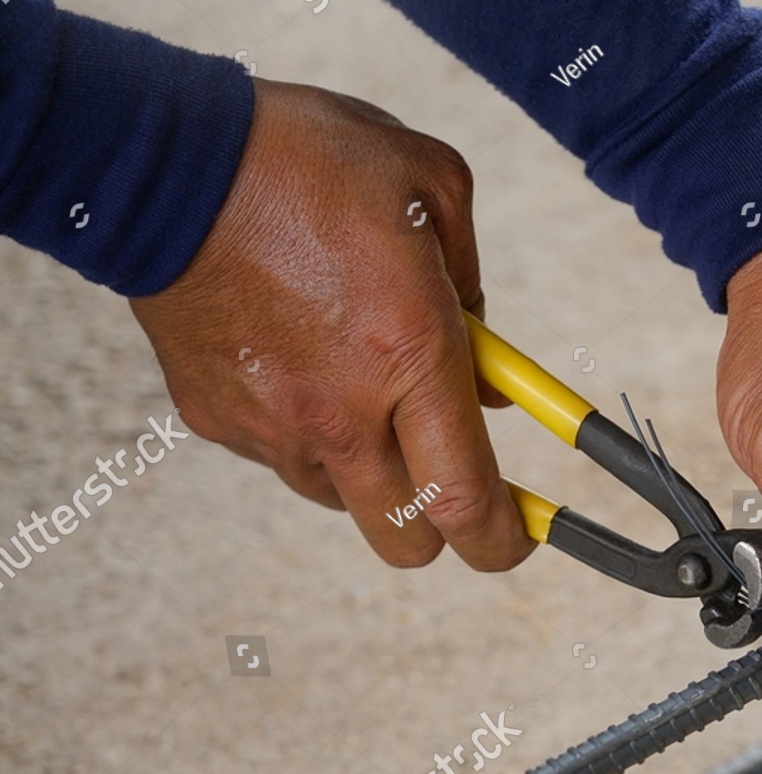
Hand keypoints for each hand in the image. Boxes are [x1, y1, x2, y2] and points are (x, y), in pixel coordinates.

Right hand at [129, 79, 528, 569]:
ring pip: (345, 501)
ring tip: (359, 383)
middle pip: (407, 541)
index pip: (465, 497)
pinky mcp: (220, 423)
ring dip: (371, 469)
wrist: (162, 163)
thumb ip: (475, 297)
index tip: (518, 537)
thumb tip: (492, 384)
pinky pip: (285, 457)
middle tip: (448, 478)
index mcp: (408, 352)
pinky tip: (298, 362)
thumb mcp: (432, 188)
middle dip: (440, 529)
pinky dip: (308, 432)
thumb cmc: (308, 162)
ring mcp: (274, 426)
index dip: (501, 540)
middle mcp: (341, 411)